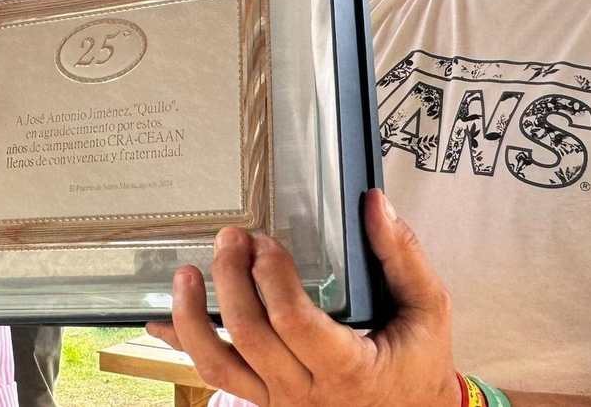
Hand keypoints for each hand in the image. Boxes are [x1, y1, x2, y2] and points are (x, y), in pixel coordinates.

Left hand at [145, 190, 460, 406]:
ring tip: (186, 275)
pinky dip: (186, 347)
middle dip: (231, 281)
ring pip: (220, 366)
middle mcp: (308, 392)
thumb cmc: (418, 364)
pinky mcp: (265, 402)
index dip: (272, 280)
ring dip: (193, 319)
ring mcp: (281, 401)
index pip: (295, 324)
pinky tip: (161, 322)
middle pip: (251, 337)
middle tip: (230, 239)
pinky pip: (218, 377)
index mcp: (349, 368)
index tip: (264, 245)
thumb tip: (375, 204)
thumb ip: (403, 255)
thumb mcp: (428, 309)